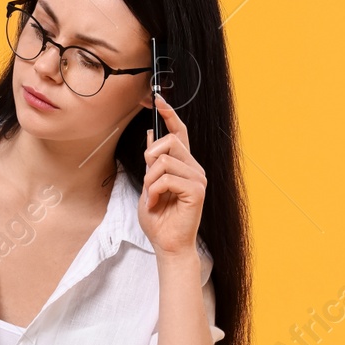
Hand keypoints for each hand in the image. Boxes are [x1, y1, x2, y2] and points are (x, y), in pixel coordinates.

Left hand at [139, 93, 205, 257]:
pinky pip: (167, 178)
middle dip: (150, 157)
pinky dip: (153, 191)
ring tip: (150, 196)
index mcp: (184, 165)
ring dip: (150, 180)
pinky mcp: (197, 191)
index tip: (157, 100)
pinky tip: (155, 203)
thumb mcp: (148, 185)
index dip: (169, 115)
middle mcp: (194, 168)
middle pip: (170, 141)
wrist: (167, 244)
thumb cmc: (159, 219)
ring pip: (165, 160)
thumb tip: (151, 136)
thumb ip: (152, 163)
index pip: (179, 133)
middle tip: (147, 180)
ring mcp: (198, 179)